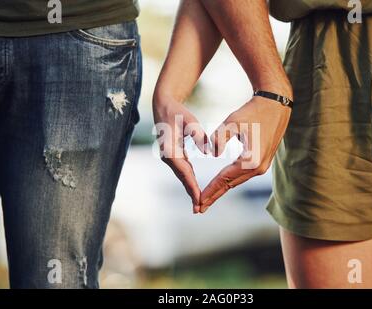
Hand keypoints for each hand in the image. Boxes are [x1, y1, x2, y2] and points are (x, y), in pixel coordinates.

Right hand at [153, 96, 208, 212]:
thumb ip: (198, 134)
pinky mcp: (175, 155)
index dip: (192, 186)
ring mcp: (171, 157)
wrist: (163, 105)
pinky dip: (190, 180)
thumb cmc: (177, 111)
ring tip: (199, 204)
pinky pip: (184, 170)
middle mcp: (168, 156)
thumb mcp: (188, 119)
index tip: (199, 199)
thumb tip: (208, 152)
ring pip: (183, 176)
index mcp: (170, 150)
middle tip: (199, 209)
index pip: (184, 172)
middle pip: (183, 178)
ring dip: (190, 190)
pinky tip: (196, 189)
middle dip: (191, 194)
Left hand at [199, 95, 291, 212]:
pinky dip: (229, 182)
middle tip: (198, 209)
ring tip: (207, 200)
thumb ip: (219, 137)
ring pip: (236, 181)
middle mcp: (258, 168)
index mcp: (251, 160)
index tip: (197, 201)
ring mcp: (262, 167)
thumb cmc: (253, 111)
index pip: (224, 179)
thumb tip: (212, 154)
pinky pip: (241, 176)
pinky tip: (221, 186)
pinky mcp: (262, 162)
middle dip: (214, 196)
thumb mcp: (233, 121)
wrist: (276, 106)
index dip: (210, 190)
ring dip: (221, 190)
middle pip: (230, 185)